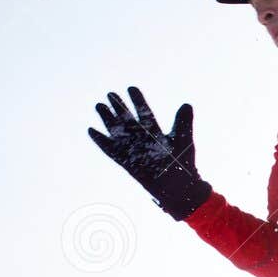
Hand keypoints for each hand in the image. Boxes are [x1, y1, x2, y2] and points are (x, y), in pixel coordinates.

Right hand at [87, 86, 212, 219]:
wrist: (179, 188)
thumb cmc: (184, 165)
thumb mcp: (183, 140)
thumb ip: (183, 122)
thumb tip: (186, 104)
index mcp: (156, 133)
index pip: (144, 113)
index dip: (137, 101)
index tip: (130, 88)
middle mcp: (142, 140)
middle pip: (128, 120)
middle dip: (119, 107)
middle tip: (110, 94)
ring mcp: (133, 151)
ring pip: (117, 132)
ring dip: (108, 119)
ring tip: (99, 106)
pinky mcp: (127, 163)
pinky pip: (111, 150)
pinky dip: (101, 141)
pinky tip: (92, 131)